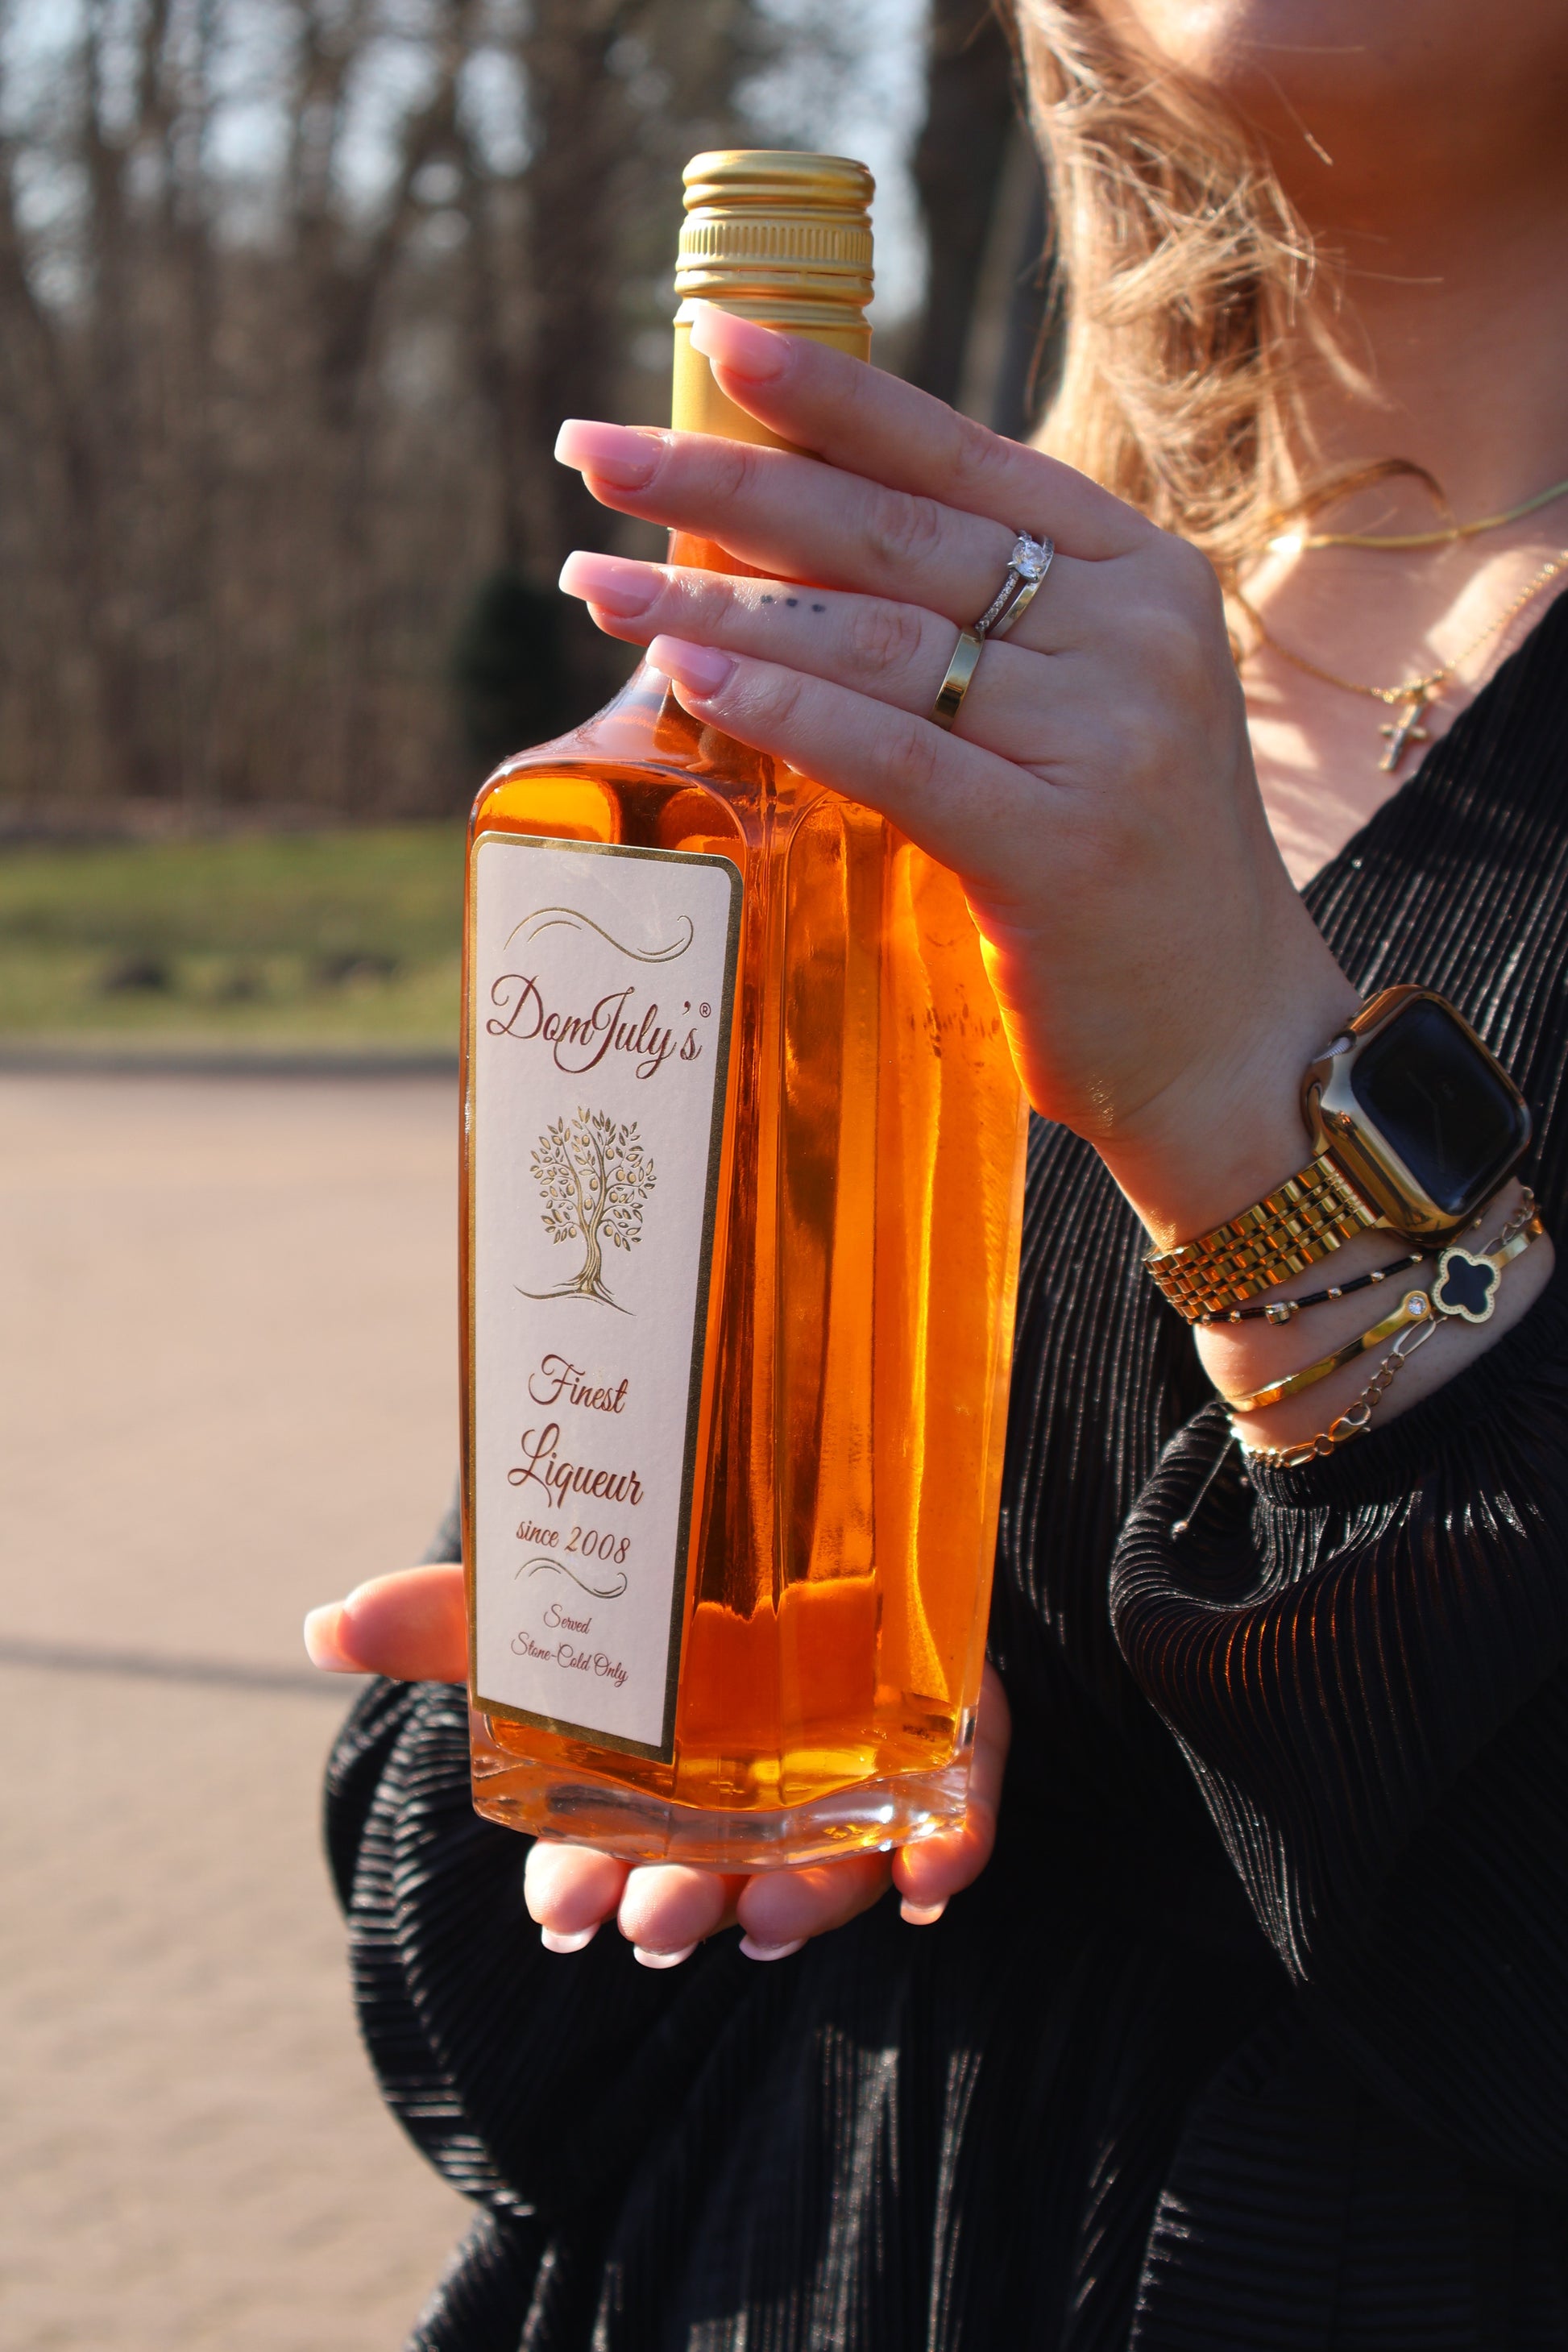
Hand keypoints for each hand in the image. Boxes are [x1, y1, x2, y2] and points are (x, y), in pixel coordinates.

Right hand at [305, 1565, 1010, 1961]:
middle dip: (679, 1907)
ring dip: (798, 1904)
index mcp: (661, 1782)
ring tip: (764, 1912)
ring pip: (828, 1869)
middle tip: (651, 1919)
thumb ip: (461, 1616)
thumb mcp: (574, 1589)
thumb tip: (322, 1625)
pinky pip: (956, 1819)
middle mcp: (757, 1801)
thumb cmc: (686, 1592)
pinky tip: (926, 1876)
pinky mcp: (946, 1752)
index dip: (584, 1886)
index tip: (561, 1906)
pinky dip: (946, 1853)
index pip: (611, 1854)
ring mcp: (856, 1782)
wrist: (834, 1515)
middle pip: (717, 1877)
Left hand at [554, 303, 1360, 1246]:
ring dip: (716, 600)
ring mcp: (1105, 738)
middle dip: (725, 483)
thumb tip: (792, 559)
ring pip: (876, 640)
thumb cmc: (1129, 879)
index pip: (954, 455)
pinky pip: (892, 756)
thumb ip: (984, 632)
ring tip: (594, 580)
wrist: (1231, 1041)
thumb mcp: (1085, 713)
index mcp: (1136, 573)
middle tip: (590, 448)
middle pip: (892, 532)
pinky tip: (689, 672)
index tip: (706, 338)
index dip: (824, 391)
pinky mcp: (1061, 852)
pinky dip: (784, 707)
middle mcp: (1130, 633)